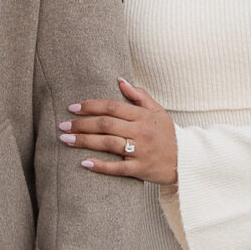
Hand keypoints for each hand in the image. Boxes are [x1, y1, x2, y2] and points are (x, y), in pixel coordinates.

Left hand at [59, 77, 177, 184]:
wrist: (188, 160)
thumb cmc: (168, 134)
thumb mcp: (157, 111)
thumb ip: (139, 95)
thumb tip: (119, 80)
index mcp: (143, 116)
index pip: (112, 107)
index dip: (91, 106)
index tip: (72, 107)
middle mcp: (141, 132)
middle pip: (105, 124)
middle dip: (81, 124)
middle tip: (62, 125)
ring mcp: (140, 151)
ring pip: (108, 144)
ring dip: (84, 141)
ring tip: (65, 140)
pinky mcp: (140, 169)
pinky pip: (117, 168)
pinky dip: (100, 166)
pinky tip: (84, 163)